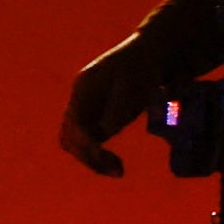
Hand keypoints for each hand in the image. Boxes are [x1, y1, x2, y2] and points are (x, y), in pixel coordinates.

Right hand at [57, 37, 167, 177]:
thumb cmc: (144, 64)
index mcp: (84, 87)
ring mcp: (90, 110)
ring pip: (77, 143)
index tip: (105, 158)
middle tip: (116, 169)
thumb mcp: (132, 83)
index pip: (74, 124)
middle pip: (70, 136)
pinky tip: (117, 166)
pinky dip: (100, 157)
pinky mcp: (102, 119)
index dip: (86, 145)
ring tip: (117, 170)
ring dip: (92, 160)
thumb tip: (104, 131)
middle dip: (87, 156)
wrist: (154, 53)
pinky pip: (92, 144)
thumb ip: (117, 106)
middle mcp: (82, 101)